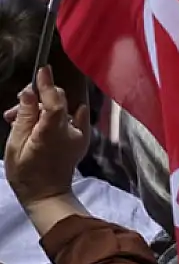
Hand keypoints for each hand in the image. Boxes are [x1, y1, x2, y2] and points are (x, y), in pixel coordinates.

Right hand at [4, 67, 90, 210]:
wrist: (46, 193)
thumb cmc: (26, 172)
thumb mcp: (16, 145)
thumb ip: (24, 117)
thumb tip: (28, 93)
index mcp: (53, 133)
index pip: (54, 102)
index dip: (48, 85)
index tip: (42, 69)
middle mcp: (72, 131)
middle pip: (57, 102)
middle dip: (35, 100)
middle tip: (13, 111)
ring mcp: (80, 135)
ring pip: (61, 110)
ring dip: (41, 110)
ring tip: (17, 122)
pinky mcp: (82, 138)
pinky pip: (73, 118)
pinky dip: (57, 116)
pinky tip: (41, 120)